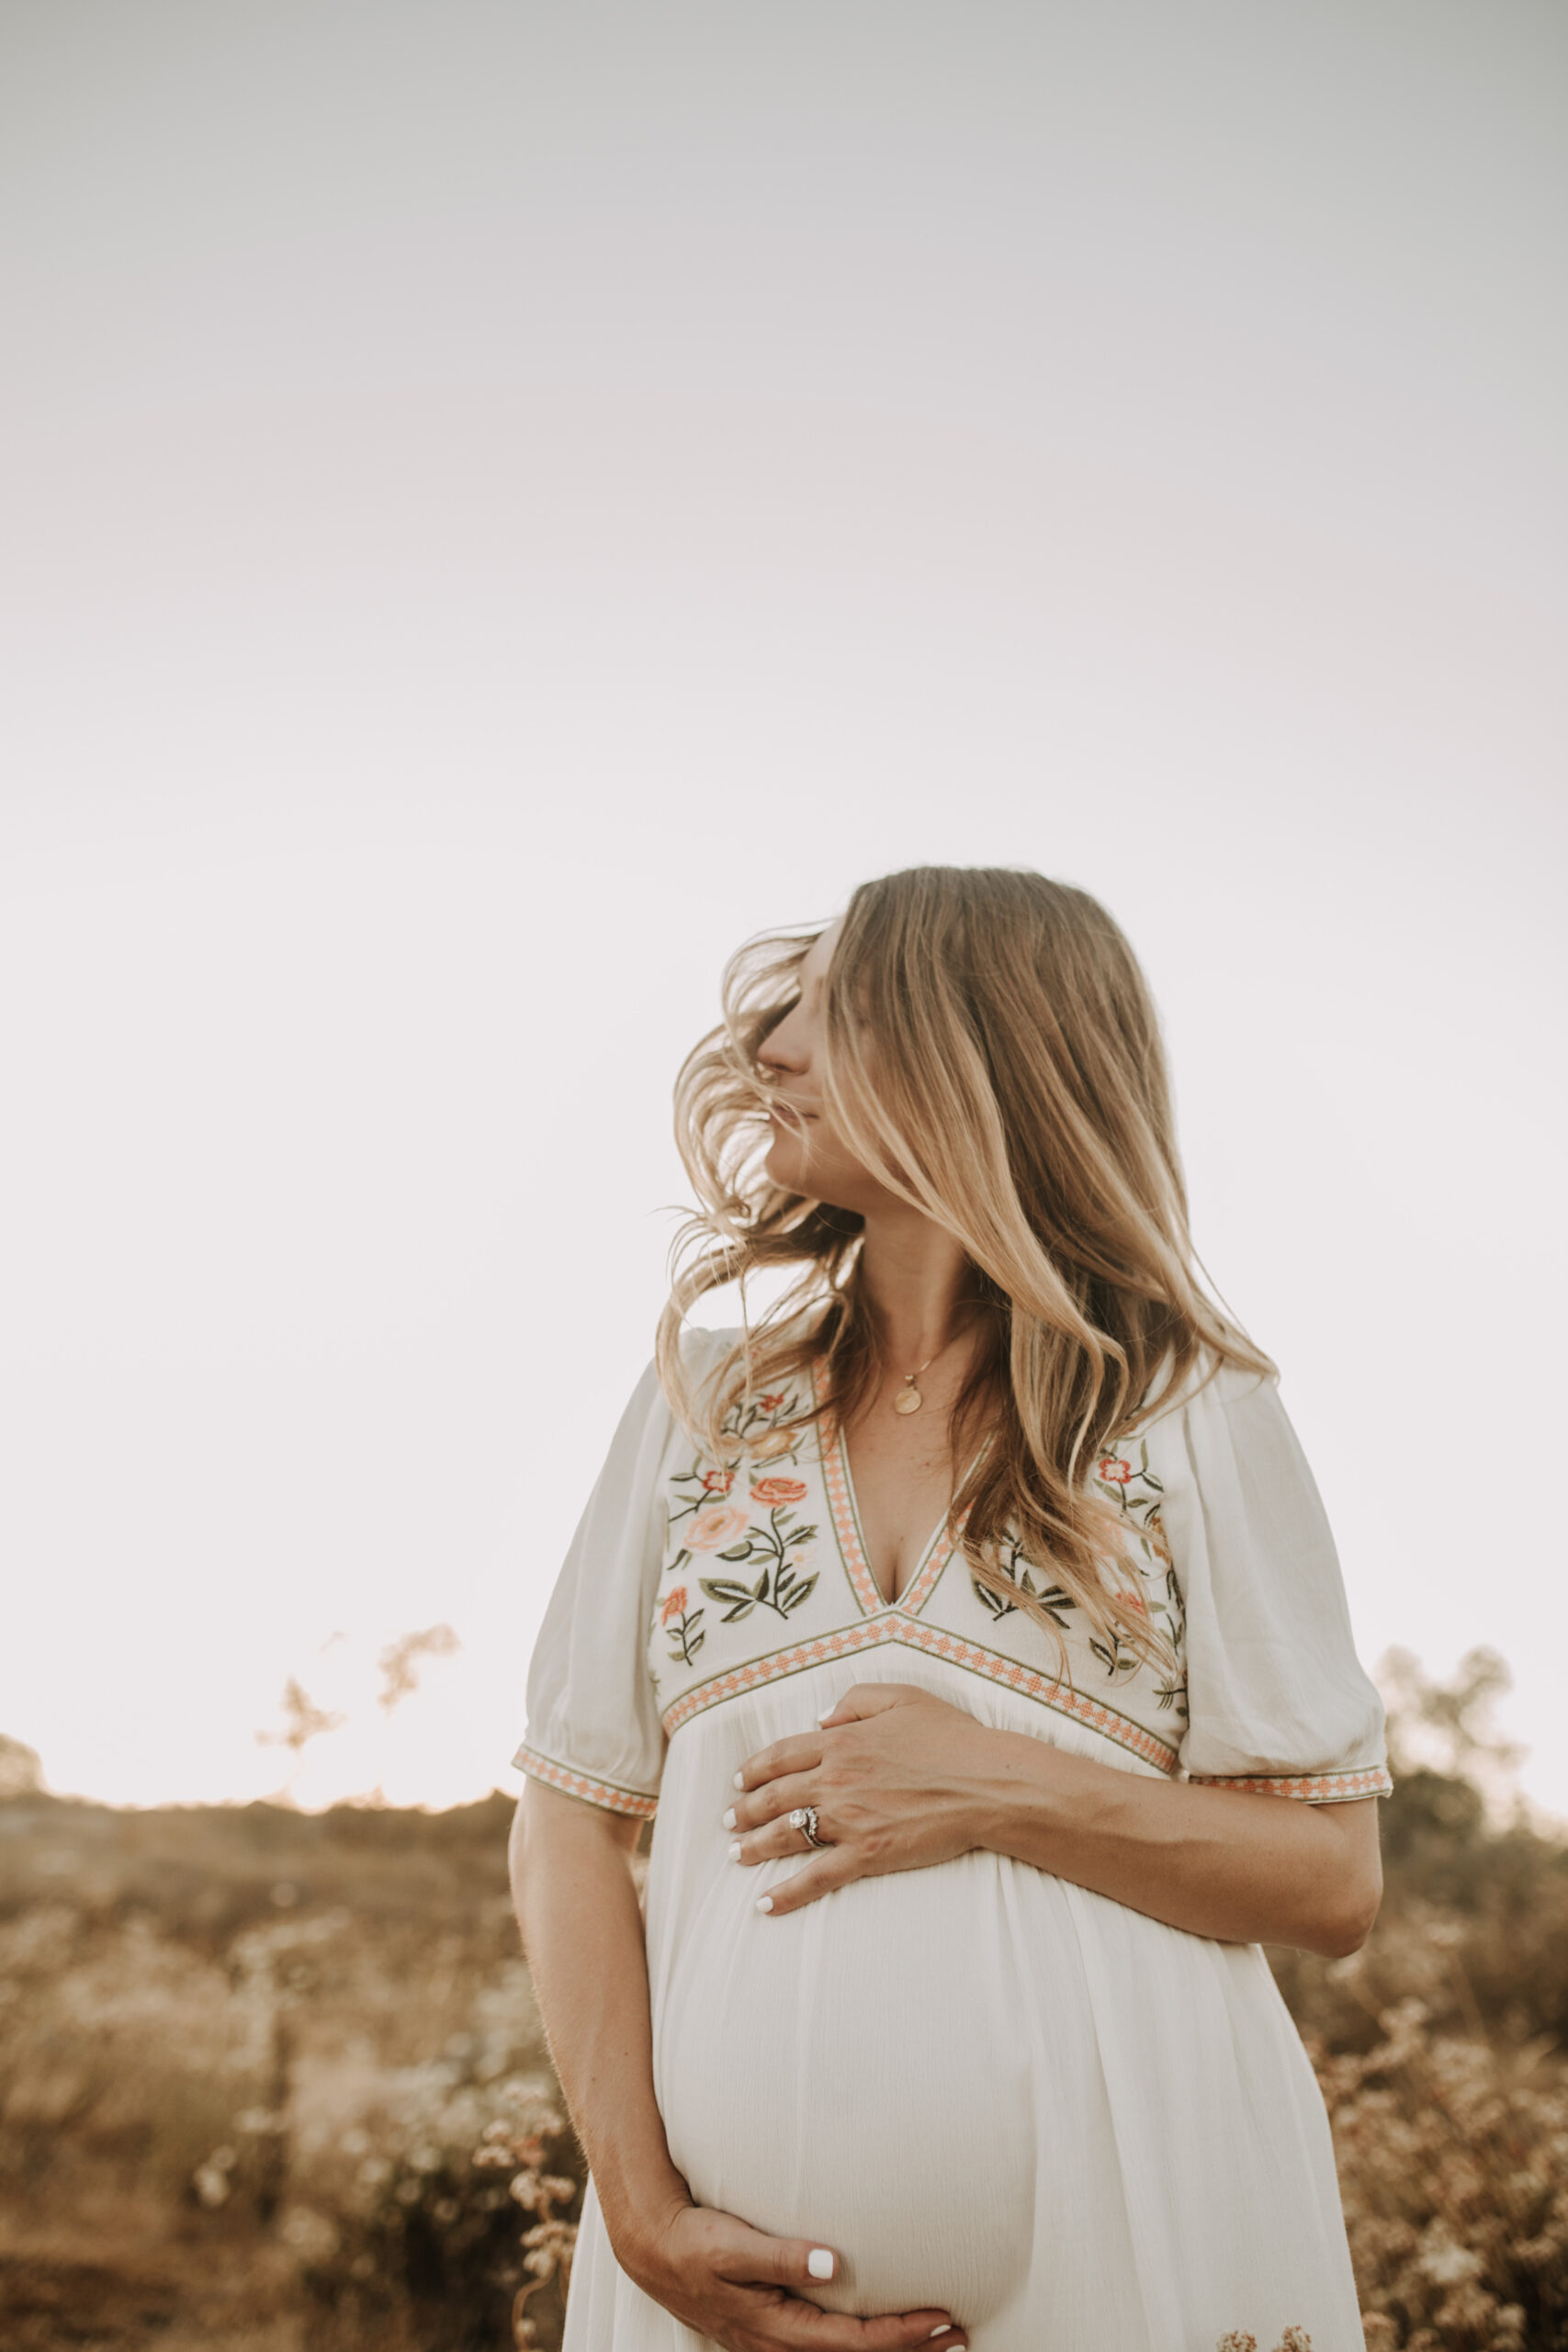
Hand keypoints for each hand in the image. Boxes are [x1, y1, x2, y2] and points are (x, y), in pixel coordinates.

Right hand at [624, 2198, 967, 2349]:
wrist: (653, 2251)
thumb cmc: (693, 2242)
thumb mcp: (732, 2245)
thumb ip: (782, 2256)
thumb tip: (834, 2264)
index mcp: (775, 2328)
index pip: (854, 2344)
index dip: (901, 2335)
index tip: (942, 2316)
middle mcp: (779, 2347)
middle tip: (961, 2336)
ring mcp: (775, 2345)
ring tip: (939, 2340)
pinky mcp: (774, 2333)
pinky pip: (830, 2350)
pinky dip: (865, 2345)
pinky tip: (882, 2333)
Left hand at [728, 1683, 995, 1917]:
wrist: (987, 1784)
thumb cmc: (952, 1737)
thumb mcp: (903, 1697)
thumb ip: (855, 1699)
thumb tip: (820, 1716)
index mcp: (843, 1740)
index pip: (781, 1755)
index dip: (754, 1769)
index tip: (739, 1781)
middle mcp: (836, 1779)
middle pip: (774, 1796)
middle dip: (745, 1810)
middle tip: (728, 1820)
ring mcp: (849, 1819)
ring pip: (785, 1835)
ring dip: (754, 1846)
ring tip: (736, 1855)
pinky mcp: (867, 1854)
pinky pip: (816, 1877)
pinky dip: (787, 1892)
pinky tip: (765, 1903)